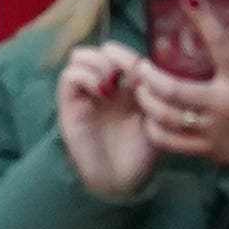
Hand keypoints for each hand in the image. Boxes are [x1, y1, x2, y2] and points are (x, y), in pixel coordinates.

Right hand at [54, 43, 161, 200]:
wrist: (121, 180)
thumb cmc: (143, 150)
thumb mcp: (159, 114)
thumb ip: (157, 90)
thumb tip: (152, 64)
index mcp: (126, 86)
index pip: (123, 52)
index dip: (134, 53)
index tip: (149, 70)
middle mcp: (104, 87)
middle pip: (100, 49)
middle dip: (117, 54)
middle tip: (131, 73)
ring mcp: (85, 95)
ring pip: (80, 56)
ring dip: (99, 62)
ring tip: (114, 81)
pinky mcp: (69, 107)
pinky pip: (69, 77)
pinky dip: (86, 76)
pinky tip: (102, 91)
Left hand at [133, 19, 228, 172]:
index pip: (221, 44)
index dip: (204, 20)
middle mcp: (223, 103)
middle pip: (174, 88)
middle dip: (150, 75)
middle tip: (139, 66)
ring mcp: (211, 129)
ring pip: (166, 115)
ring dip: (147, 101)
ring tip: (140, 89)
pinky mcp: (204, 148)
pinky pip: (169, 141)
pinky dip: (154, 129)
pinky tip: (149, 118)